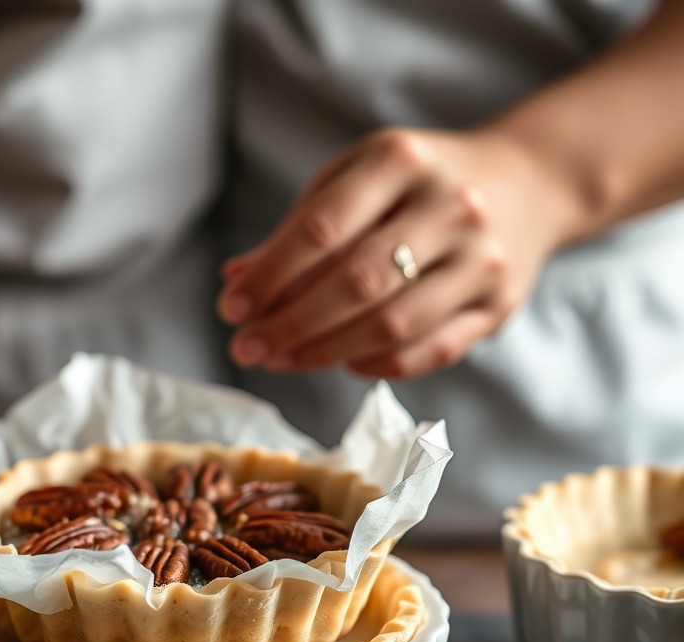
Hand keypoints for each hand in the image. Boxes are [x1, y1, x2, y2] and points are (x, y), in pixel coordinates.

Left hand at [218, 126, 572, 378]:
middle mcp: (449, 206)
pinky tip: (341, 362)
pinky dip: (378, 365)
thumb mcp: (356, 179)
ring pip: (392, 325)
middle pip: (356, 283)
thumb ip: (297, 229)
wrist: (527, 182)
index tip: (231, 309)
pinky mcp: (499, 304)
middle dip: (290, 324)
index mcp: (401, 160)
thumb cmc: (417, 184)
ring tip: (281, 360)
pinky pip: (430, 352)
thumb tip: (236, 282)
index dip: (269, 276)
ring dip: (325, 352)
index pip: (321, 228)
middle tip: (247, 348)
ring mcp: (481, 258)